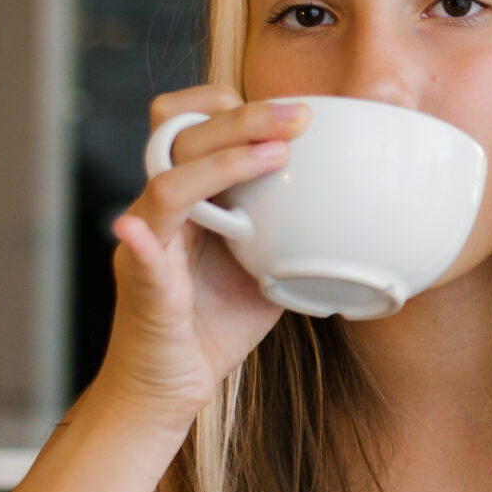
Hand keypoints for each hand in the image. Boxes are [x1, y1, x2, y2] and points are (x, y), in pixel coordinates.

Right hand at [90, 88, 308, 431]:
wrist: (171, 386)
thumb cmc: (215, 322)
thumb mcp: (267, 265)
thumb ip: (291, 230)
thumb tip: (353, 209)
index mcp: (188, 198)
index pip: (190, 125)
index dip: (228, 105)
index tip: (290, 109)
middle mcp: (161, 212)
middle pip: (183, 140)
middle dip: (243, 120)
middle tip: (300, 117)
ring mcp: (149, 247)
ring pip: (167, 185)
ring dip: (219, 164)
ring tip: (274, 155)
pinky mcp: (144, 289)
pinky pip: (141, 258)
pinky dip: (142, 241)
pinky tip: (138, 229)